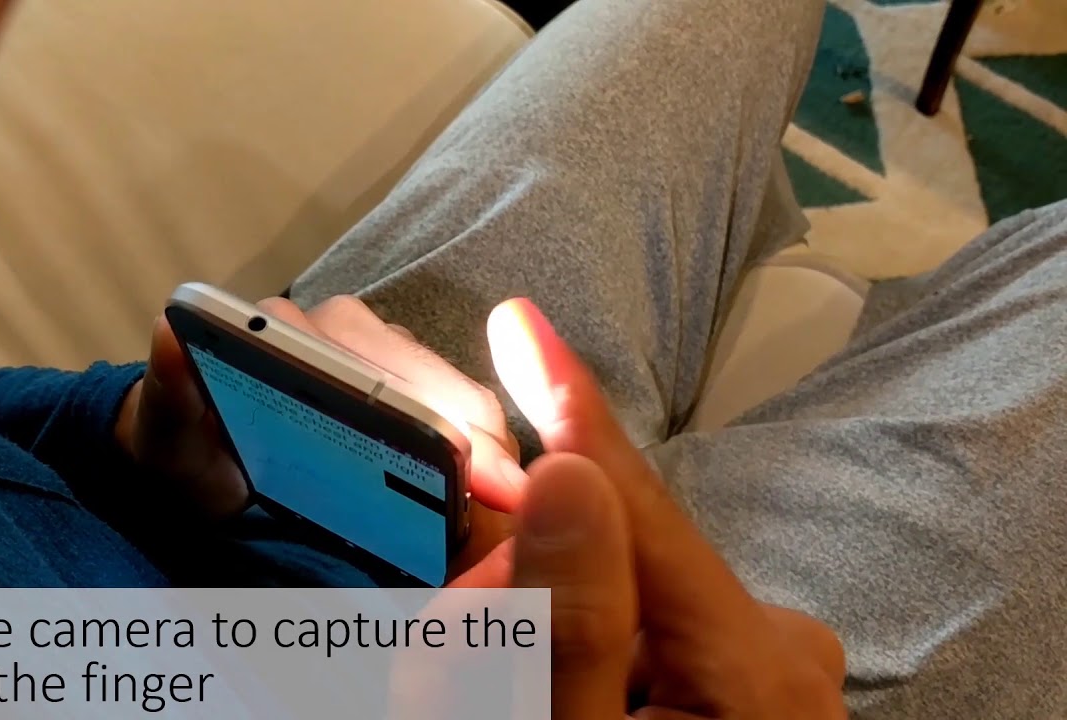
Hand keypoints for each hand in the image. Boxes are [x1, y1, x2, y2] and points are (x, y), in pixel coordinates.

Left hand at [115, 295, 522, 568]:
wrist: (194, 453)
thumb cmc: (186, 449)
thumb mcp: (171, 434)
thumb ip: (169, 393)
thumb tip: (169, 334)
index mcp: (295, 330)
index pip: (387, 370)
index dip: (443, 420)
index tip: (485, 476)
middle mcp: (342, 324)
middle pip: (436, 379)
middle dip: (482, 439)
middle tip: (515, 503)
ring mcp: (376, 347)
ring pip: (453, 387)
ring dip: (485, 441)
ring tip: (511, 500)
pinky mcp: (394, 373)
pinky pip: (450, 400)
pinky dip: (474, 441)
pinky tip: (490, 484)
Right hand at [459, 298, 845, 717]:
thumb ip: (572, 627)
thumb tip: (568, 479)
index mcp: (753, 668)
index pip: (639, 506)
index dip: (569, 406)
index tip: (521, 322)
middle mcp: (779, 655)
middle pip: (618, 562)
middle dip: (525, 576)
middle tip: (451, 629)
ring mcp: (767, 679)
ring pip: (622, 602)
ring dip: (548, 627)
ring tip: (499, 683)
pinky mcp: (747, 699)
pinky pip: (644, 641)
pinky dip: (585, 655)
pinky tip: (557, 692)